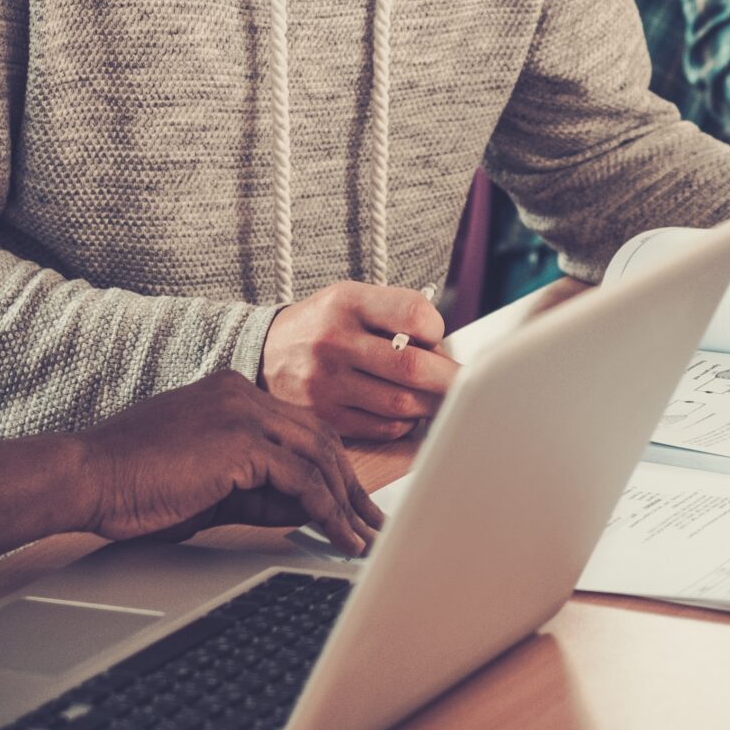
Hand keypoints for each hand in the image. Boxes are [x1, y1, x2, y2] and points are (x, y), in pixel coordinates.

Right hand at [75, 371, 382, 552]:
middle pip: (319, 438)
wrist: (85, 476)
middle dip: (350, 486)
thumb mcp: (207, 484)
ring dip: (346, 502)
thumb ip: (255, 489)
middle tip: (372, 523)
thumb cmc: (131, 484)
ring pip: (318, 456)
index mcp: (232, 394)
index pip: (300, 427)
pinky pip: (301, 479)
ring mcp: (242, 412)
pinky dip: (326, 511)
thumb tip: (305, 509)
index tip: (350, 503)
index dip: (330, 468)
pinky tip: (338, 535)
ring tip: (363, 537)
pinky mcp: (240, 442)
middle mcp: (243, 393)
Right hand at [262, 281, 458, 440]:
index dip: (436, 330)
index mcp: (347, 302)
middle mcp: (334, 341)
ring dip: (429, 405)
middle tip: (467, 385)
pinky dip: (402, 423)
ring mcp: (325, 382)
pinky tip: (404, 413)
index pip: (414, 314)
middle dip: (450, 380)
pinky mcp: (323, 417)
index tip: (435, 338)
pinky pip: (382, 428)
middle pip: (413, 367)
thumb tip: (446, 354)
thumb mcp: (351, 300)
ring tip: (436, 399)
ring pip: (401, 404)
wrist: (262, 353)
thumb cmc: (323, 325)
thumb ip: (396, 316)